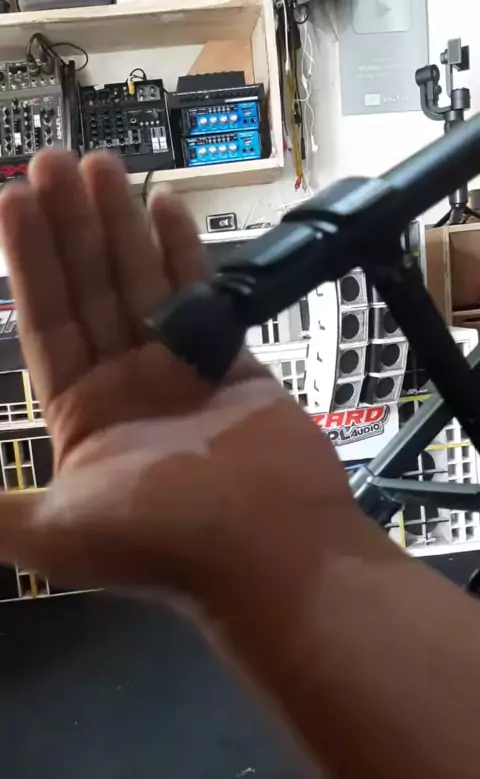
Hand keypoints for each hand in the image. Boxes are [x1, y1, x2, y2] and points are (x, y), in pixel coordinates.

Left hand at [0, 151, 371, 619]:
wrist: (270, 549)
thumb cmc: (162, 536)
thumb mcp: (54, 530)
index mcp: (81, 416)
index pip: (46, 322)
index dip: (29, 261)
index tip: (13, 199)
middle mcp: (127, 387)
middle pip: (92, 291)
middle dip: (71, 228)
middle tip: (53, 162)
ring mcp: (181, 372)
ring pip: (145, 285)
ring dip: (122, 227)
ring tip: (103, 166)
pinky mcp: (233, 362)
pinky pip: (205, 297)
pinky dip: (185, 253)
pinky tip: (167, 206)